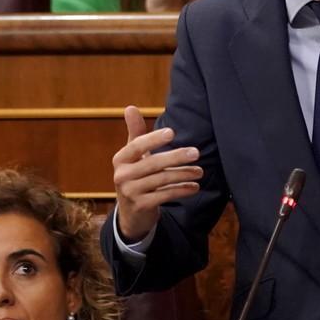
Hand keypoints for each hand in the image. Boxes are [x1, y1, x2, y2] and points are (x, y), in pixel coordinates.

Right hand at [111, 105, 202, 241]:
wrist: (131, 213)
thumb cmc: (136, 176)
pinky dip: (182, 190)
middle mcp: (122, 175)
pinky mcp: (141, 206)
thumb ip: (135, 132)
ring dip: (184, 174)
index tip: (172, 133)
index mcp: (120, 159)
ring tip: (200, 172)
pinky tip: (194, 187)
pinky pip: (165, 195)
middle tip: (196, 152)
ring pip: (162, 180)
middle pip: (153, 163)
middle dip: (176, 157)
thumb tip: (130, 107)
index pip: (137, 146)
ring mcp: (130, 192)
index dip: (154, 139)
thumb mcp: (132, 156)